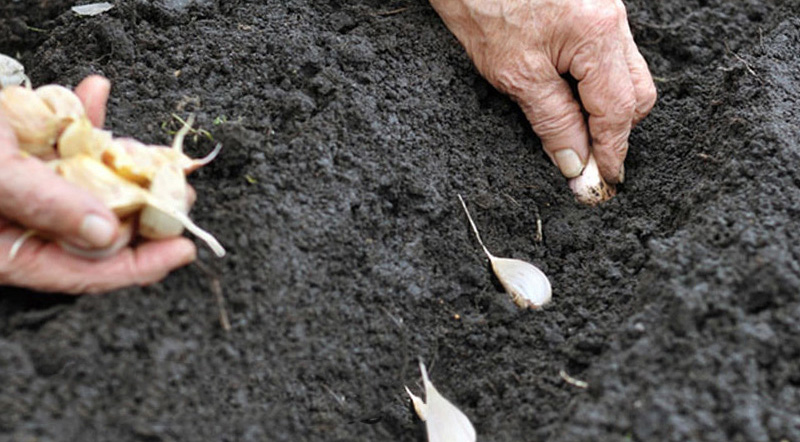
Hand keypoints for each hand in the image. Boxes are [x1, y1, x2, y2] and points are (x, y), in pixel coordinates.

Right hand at [0, 76, 195, 293]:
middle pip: (98, 228)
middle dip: (144, 209)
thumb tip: (105, 234)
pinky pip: (61, 141)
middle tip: (181, 191)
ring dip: (120, 161)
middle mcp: (23, 224)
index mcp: (12, 251)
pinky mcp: (21, 152)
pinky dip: (80, 117)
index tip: (183, 249)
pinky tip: (92, 92)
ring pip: (88, 183)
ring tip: (153, 151)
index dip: (140, 265)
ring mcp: (26, 188)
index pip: (86, 272)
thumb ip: (45, 206)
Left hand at [429, 0, 656, 182]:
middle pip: (635, 93)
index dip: (612, 152)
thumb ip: (552, 120)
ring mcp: (604, 12)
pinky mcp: (589, 11)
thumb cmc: (482, 5)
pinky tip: (570, 101)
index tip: (603, 182)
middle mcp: (611, 20)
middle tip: (588, 163)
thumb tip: (576, 161)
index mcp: (597, 34)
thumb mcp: (515, 73)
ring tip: (575, 135)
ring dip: (605, 110)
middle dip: (616, 132)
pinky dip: (594, 86)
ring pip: (624, 76)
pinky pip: (607, 58)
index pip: (618, 110)